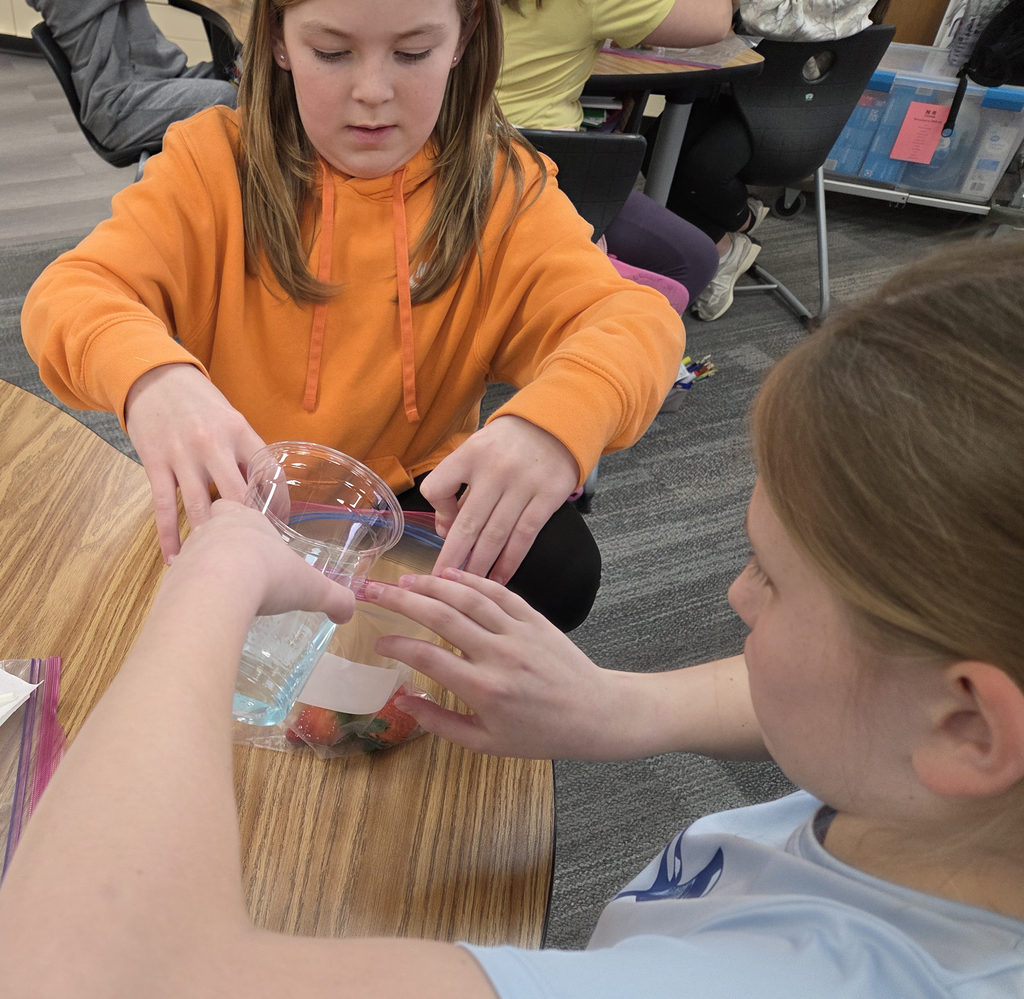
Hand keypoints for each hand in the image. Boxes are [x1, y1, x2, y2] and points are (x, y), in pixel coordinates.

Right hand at [125, 363, 265, 563]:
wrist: (154, 378)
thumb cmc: (200, 404)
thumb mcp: (231, 419)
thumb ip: (246, 454)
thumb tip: (266, 493)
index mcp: (239, 431)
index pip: (268, 471)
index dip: (277, 503)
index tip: (281, 527)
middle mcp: (213, 443)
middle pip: (236, 494)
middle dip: (246, 526)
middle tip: (253, 553)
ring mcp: (182, 455)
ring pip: (199, 505)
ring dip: (209, 537)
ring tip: (218, 561)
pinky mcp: (155, 463)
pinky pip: (163, 506)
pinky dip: (169, 536)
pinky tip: (176, 558)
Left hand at [170, 500, 355, 623]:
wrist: (217, 589)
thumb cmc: (269, 574)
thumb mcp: (312, 588)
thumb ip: (334, 598)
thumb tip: (349, 612)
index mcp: (247, 519)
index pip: (234, 506)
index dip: (240, 518)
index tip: (252, 538)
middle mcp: (213, 529)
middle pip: (209, 525)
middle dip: (220, 541)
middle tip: (239, 566)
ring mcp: (188, 552)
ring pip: (193, 553)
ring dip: (205, 569)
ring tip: (225, 594)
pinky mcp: (170, 578)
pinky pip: (181, 584)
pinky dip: (192, 595)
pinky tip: (209, 611)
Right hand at [362, 569, 622, 758]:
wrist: (595, 714)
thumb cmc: (539, 734)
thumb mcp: (486, 743)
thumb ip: (440, 722)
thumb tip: (403, 700)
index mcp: (483, 689)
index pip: (428, 657)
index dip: (397, 645)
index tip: (378, 640)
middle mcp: (498, 654)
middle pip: (441, 617)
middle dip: (401, 600)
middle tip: (373, 589)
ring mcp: (518, 632)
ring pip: (468, 598)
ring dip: (432, 585)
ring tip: (404, 580)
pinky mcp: (534, 619)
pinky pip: (498, 592)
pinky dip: (471, 580)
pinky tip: (447, 575)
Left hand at [420, 415, 579, 582]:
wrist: (556, 423)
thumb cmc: (507, 443)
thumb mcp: (476, 450)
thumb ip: (458, 486)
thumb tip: (445, 530)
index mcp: (470, 454)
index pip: (437, 489)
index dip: (438, 513)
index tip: (445, 527)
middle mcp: (495, 470)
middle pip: (467, 523)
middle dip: (451, 558)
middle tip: (439, 584)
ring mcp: (523, 485)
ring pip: (495, 535)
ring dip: (480, 566)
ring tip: (468, 587)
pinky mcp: (547, 497)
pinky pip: (524, 536)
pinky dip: (510, 561)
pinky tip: (499, 578)